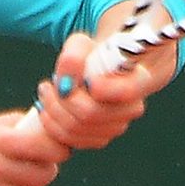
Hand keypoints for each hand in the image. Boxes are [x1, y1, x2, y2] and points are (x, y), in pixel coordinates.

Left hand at [33, 32, 150, 149]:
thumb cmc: (88, 56)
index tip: (83, 79)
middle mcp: (131, 108)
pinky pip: (71, 140)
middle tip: (47, 84)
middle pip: (91, 113)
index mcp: (138, 80)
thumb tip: (65, 82)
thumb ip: (73, 57)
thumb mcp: (80, 45)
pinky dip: (52, 124)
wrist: (91, 73)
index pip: (127, 91)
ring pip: (77, 129)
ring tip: (46, 91)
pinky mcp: (99, 139)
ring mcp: (116, 127)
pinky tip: (48, 107)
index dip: (103, 88)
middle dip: (61, 99)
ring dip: (52, 110)